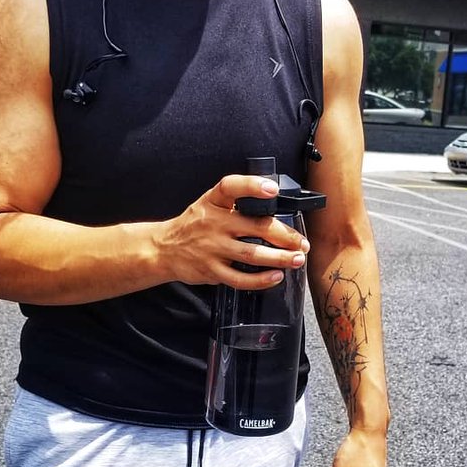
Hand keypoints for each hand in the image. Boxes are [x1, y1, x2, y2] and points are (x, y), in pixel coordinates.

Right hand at [155, 174, 309, 288]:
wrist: (164, 249)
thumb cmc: (194, 225)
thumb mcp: (209, 204)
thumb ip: (235, 203)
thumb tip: (274, 205)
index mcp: (213, 202)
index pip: (231, 187)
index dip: (252, 186)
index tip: (273, 189)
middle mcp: (213, 222)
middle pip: (255, 227)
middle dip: (285, 236)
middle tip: (302, 242)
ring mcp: (212, 248)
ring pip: (252, 254)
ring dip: (279, 258)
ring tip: (297, 259)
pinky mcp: (211, 270)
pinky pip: (239, 279)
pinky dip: (260, 280)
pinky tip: (276, 277)